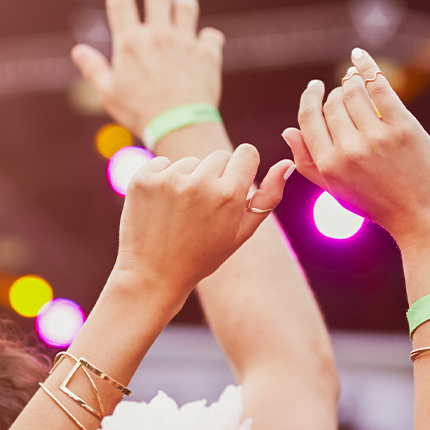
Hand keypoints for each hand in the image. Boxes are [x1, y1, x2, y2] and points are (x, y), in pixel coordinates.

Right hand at [71, 0, 223, 137]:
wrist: (180, 125)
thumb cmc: (140, 113)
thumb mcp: (108, 93)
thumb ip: (94, 69)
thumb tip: (77, 51)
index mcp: (131, 42)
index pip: (121, 3)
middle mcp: (158, 34)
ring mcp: (185, 41)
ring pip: (187, 7)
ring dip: (185, 0)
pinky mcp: (207, 54)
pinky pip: (211, 36)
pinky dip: (209, 37)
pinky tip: (207, 40)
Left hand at [113, 145, 290, 303]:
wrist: (153, 276)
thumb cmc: (202, 256)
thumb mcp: (241, 232)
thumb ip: (268, 197)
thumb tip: (286, 163)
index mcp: (229, 195)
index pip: (247, 153)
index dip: (242, 169)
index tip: (233, 186)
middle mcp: (199, 183)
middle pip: (219, 156)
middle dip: (216, 177)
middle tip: (203, 210)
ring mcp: (168, 180)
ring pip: (190, 162)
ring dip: (188, 180)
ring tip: (180, 213)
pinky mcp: (143, 179)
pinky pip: (162, 164)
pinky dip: (162, 180)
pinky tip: (161, 208)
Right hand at [282, 49, 429, 248]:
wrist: (426, 220)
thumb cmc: (381, 206)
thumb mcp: (338, 191)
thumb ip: (309, 163)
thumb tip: (288, 131)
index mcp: (328, 166)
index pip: (309, 119)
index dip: (310, 99)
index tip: (315, 87)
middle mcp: (348, 149)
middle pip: (332, 103)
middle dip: (336, 94)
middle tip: (345, 92)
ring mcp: (376, 137)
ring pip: (353, 91)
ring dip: (352, 82)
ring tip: (356, 82)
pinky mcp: (402, 126)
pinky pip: (378, 85)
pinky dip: (366, 66)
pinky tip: (359, 56)